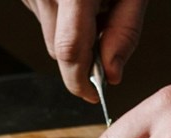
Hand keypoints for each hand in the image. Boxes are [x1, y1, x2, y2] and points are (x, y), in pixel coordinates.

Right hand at [22, 0, 147, 102]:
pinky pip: (45, 16)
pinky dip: (64, 17)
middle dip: (83, 57)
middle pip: (57, 50)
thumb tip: (112, 73)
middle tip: (108, 31)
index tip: (93, 95)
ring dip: (74, 33)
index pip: (69, 51)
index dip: (81, 82)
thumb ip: (125, 32)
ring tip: (96, 3)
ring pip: (50, 35)